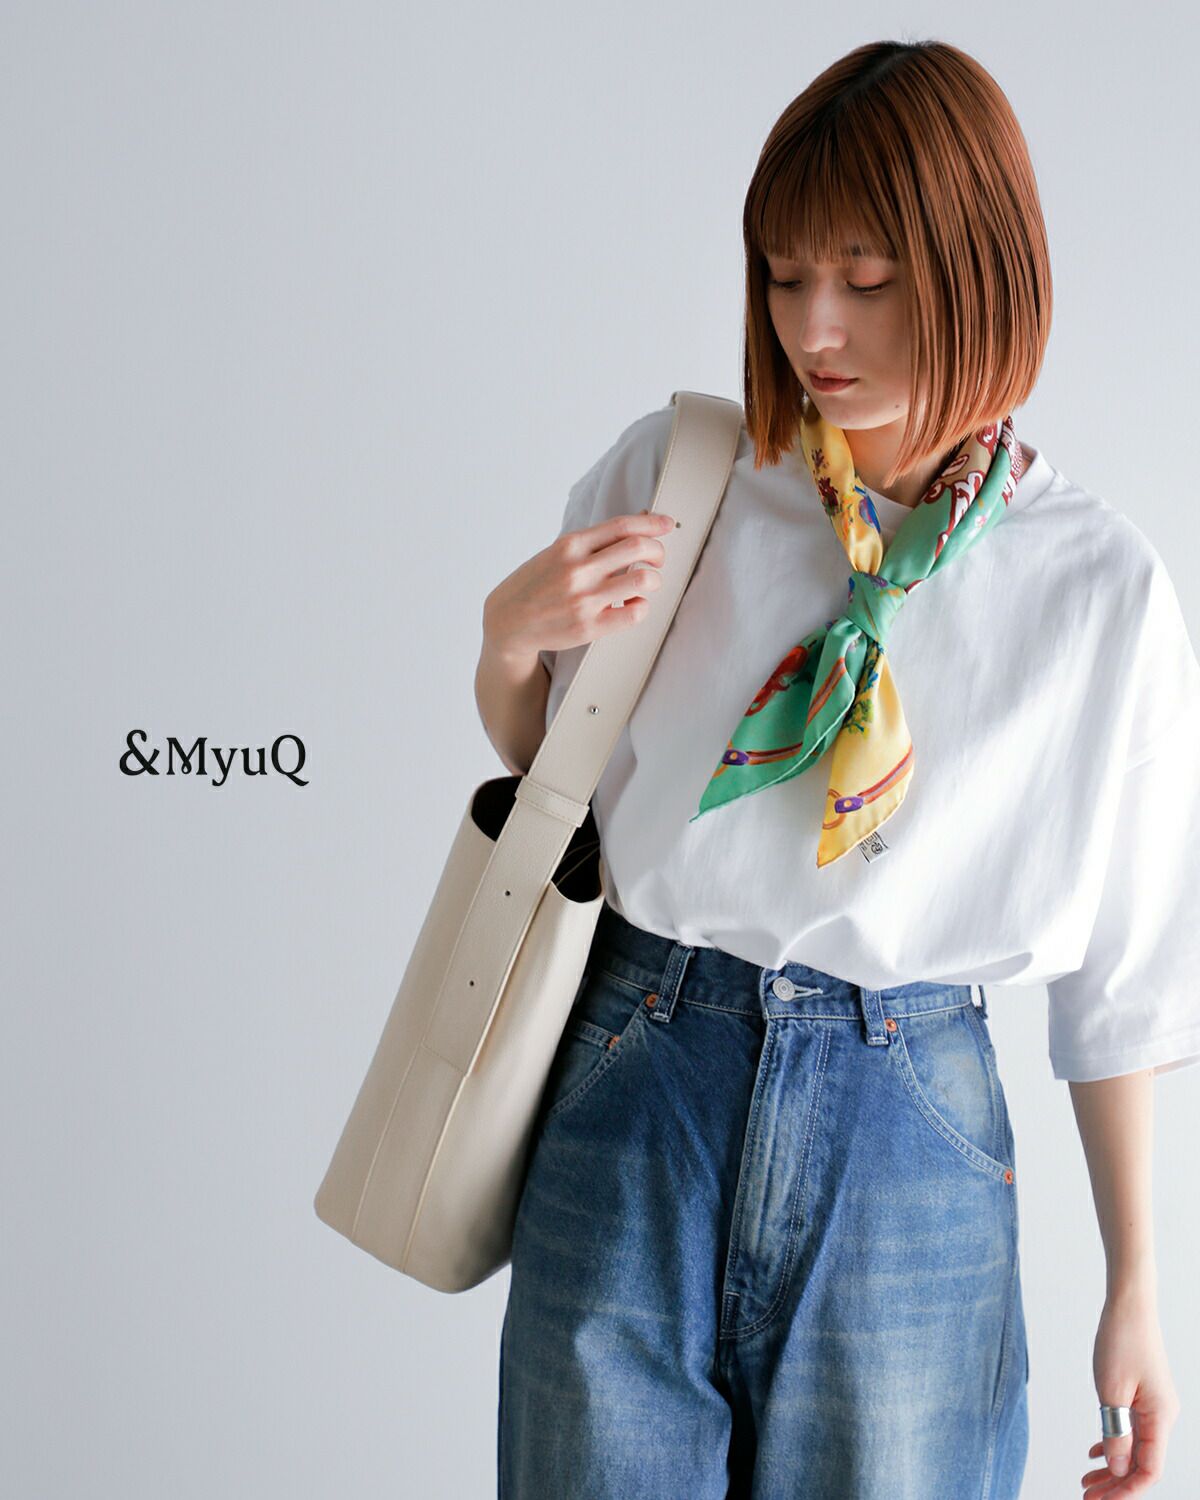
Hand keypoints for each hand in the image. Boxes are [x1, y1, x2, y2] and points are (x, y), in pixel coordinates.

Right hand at [483, 509, 675, 665]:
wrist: (507, 621)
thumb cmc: (535, 586)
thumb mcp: (556, 553)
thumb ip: (591, 543)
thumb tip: (634, 526)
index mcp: (570, 546)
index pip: (622, 526)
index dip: (651, 522)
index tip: (666, 525)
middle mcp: (578, 570)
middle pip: (639, 547)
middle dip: (658, 551)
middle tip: (657, 559)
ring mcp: (584, 599)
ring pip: (643, 580)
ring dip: (654, 580)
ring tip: (646, 584)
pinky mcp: (589, 627)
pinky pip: (635, 613)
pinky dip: (642, 606)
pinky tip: (633, 604)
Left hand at [1081, 1285, 1179, 1494]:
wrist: (1129, 1306)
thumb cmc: (1121, 1341)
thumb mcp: (1111, 1391)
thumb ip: (1115, 1433)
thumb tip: (1117, 1470)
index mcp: (1160, 1418)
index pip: (1148, 1471)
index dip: (1126, 1491)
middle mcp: (1162, 1417)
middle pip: (1141, 1464)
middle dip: (1115, 1485)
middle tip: (1086, 1497)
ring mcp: (1154, 1406)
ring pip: (1134, 1448)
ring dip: (1112, 1468)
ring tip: (1086, 1482)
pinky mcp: (1143, 1396)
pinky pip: (1131, 1430)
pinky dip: (1113, 1444)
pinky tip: (1095, 1454)